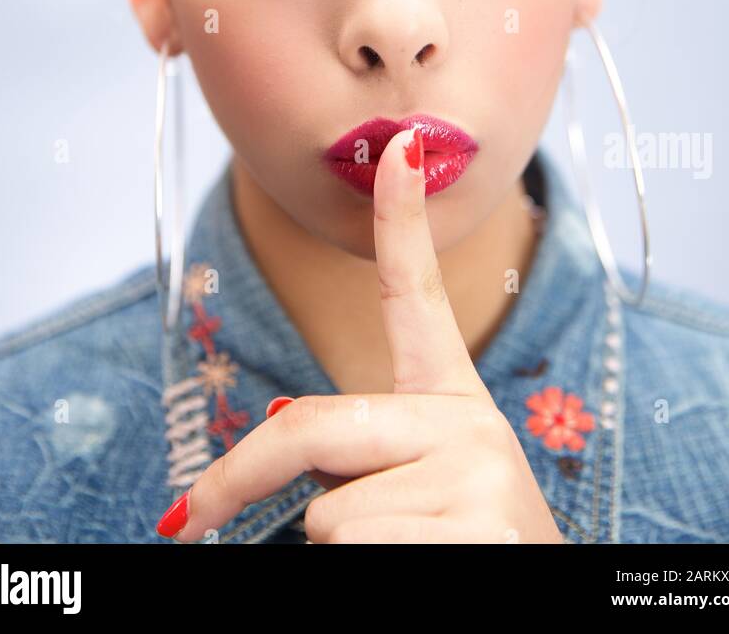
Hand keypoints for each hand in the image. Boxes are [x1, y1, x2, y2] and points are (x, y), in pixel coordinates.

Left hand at [156, 126, 563, 543]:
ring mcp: (478, 474)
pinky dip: (362, 581)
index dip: (403, 218)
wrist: (545, 615)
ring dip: (342, 550)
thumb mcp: (419, 487)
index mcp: (451, 403)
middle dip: (233, 479)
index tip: (401, 143)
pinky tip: (426, 575)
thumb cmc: (459, 548)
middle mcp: (470, 422)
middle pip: (309, 425)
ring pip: (326, 515)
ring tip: (413, 559)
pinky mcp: (479, 530)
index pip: (416, 297)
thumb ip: (359, 444)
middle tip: (183, 521)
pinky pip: (353, 550)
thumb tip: (265, 418)